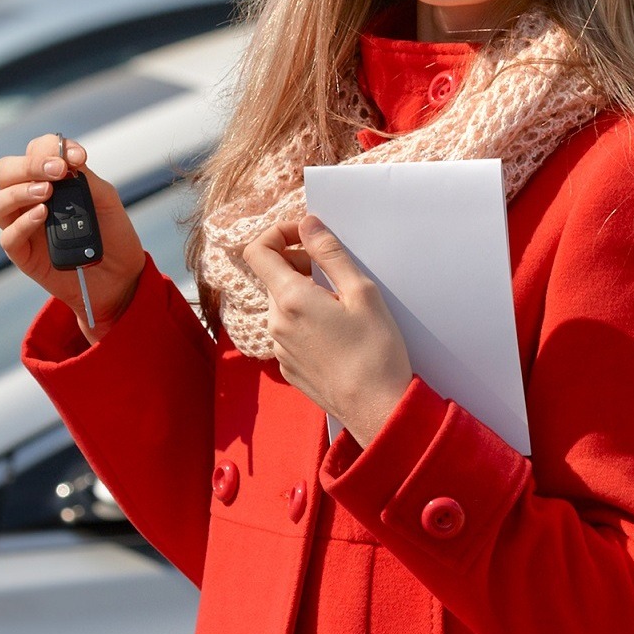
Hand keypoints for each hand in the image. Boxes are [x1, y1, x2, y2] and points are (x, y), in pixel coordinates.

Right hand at [0, 133, 146, 337]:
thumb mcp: (105, 199)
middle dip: (28, 165)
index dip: (50, 147)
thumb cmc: (111, 233)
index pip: (34, 151)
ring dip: (18, 191)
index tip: (77, 157)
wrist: (120, 275)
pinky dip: (23, 223)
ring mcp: (22, 226)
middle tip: (57, 171)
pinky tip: (43, 215)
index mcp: (47, 178)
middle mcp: (28, 198)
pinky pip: (8, 236)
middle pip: (4, 171)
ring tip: (46, 192)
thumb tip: (66, 159)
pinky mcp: (22, 254)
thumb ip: (85, 178)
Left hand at [238, 215, 414, 446]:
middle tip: (333, 272)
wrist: (376, 409)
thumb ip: (329, 253)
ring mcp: (279, 348)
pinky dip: (305, 321)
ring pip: (281, 305)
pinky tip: (336, 334)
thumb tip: (307, 223)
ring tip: (340, 306)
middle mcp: (275, 323)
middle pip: (272, 277)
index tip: (306, 236)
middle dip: (297, 264)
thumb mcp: (361, 292)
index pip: (257, 250)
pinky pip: (288, 332)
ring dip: (303, 294)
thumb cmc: (375, 350)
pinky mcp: (288, 368)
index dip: (278, 233)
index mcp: (290, 299)